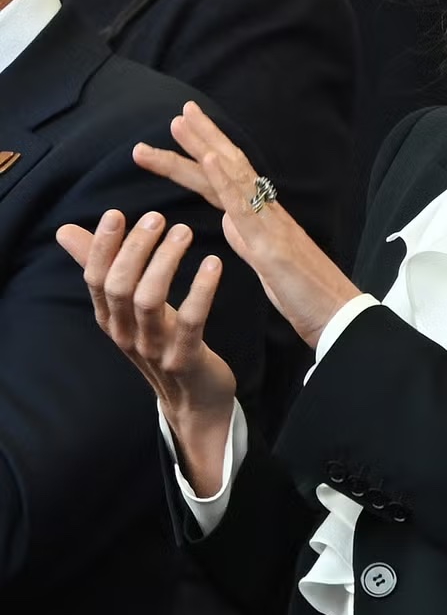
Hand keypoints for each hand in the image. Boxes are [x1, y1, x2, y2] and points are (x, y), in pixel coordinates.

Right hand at [56, 209, 235, 495]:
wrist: (195, 400)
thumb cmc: (164, 342)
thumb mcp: (130, 308)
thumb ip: (105, 268)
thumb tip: (65, 231)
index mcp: (110, 319)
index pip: (95, 279)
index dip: (103, 246)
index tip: (117, 213)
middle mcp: (125, 334)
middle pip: (119, 287)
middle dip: (135, 249)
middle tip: (157, 217)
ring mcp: (153, 350)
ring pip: (149, 301)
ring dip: (166, 261)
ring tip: (184, 231)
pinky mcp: (184, 359)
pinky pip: (190, 321)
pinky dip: (201, 289)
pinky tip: (213, 263)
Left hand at [132, 102, 361, 347]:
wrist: (339, 318)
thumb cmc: (306, 296)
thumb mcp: (267, 266)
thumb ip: (247, 240)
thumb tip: (228, 222)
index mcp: (262, 220)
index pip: (227, 180)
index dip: (204, 155)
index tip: (183, 131)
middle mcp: (268, 214)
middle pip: (229, 168)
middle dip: (201, 140)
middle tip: (179, 113)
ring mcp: (271, 226)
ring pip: (234, 177)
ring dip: (206, 147)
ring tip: (181, 122)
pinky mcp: (272, 245)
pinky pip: (246, 207)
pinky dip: (225, 180)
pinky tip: (210, 159)